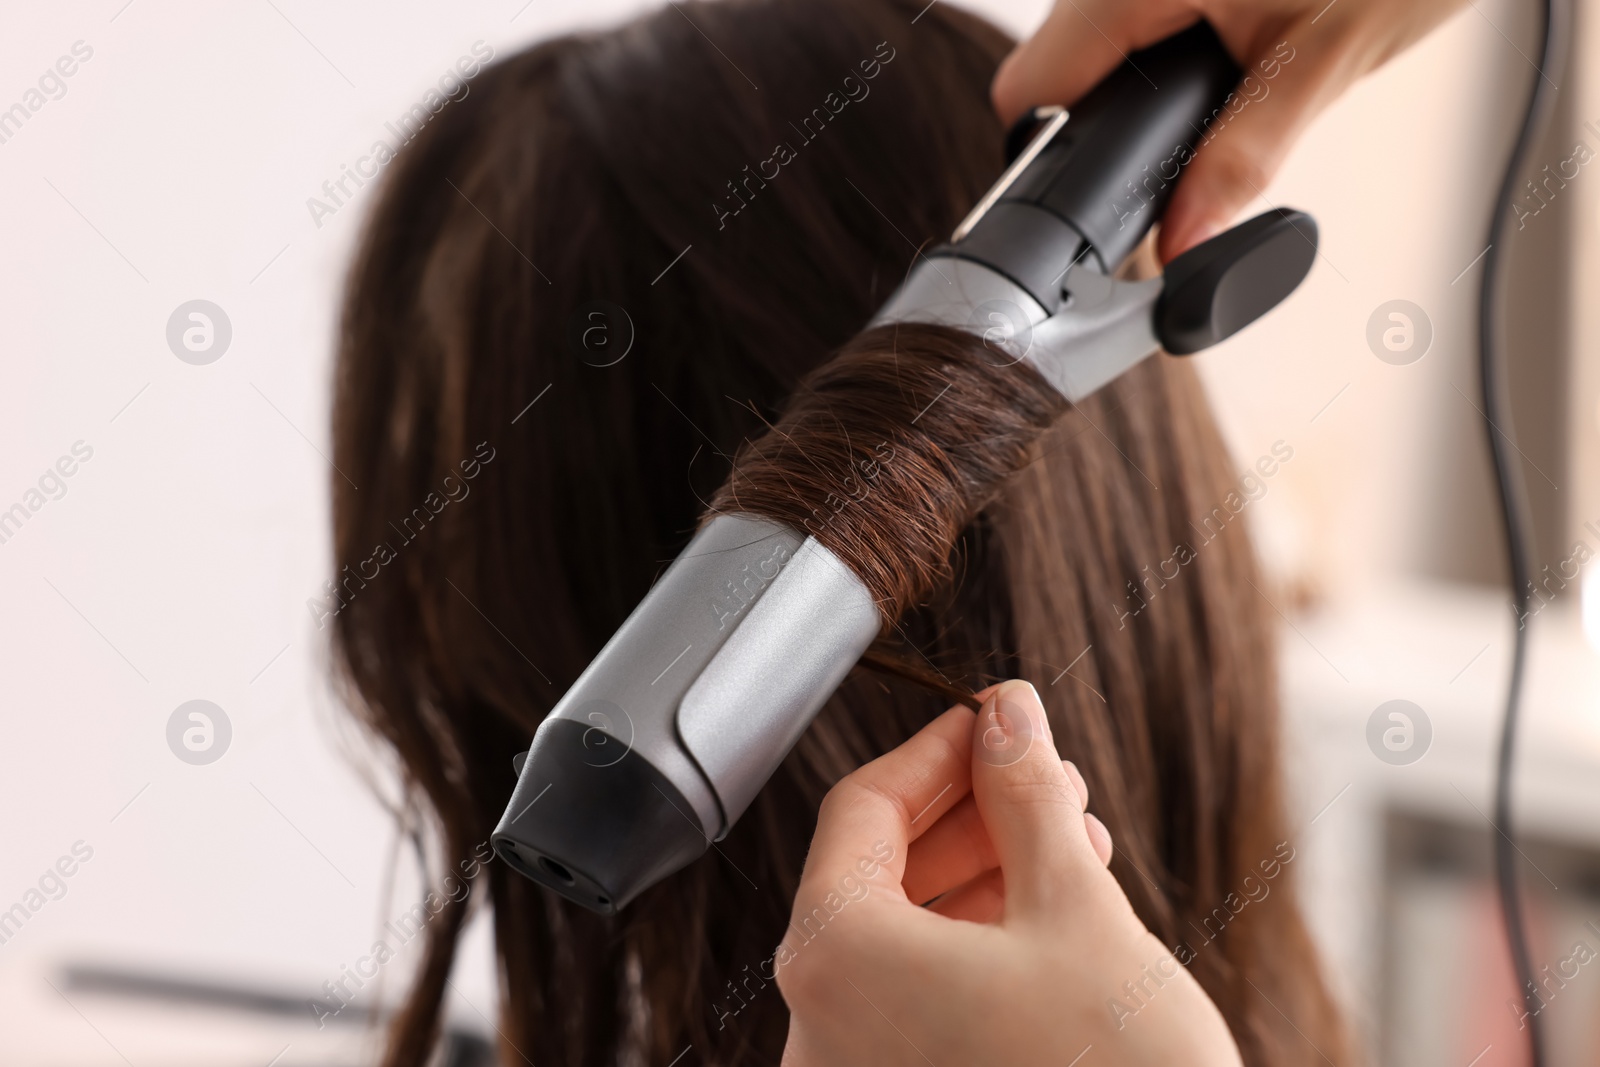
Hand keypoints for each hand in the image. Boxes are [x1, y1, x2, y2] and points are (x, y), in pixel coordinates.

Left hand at [776, 680, 1240, 1066]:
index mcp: (832, 955)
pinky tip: (1052, 919)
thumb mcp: (1073, 909)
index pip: (861, 808)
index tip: (995, 720)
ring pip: (899, 939)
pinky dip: (974, 950)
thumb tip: (1005, 712)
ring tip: (1068, 841)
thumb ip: (1025, 795)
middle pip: (876, 872)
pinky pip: (914, 1001)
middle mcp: (816, 1026)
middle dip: (969, 814)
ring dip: (981, 878)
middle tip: (1043, 776)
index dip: (937, 750)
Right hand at [992, 0, 1466, 260]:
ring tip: (1219, 90)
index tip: (1100, 200)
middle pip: (1057, 63)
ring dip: (1134, 80)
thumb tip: (1180, 245)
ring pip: (1090, 34)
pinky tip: (1220, 49)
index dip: (1058, 155)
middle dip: (1108, 121)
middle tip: (1185, 149)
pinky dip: (1162, 44)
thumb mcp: (1321, 66)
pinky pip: (1131, 12)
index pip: (1032, 87)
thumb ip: (1238, 163)